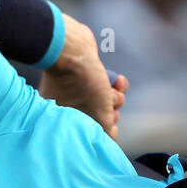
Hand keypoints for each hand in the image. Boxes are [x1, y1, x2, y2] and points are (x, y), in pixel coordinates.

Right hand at [38, 14, 127, 138]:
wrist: (73, 51)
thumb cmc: (82, 87)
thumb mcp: (98, 119)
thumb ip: (106, 134)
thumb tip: (111, 136)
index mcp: (68, 121)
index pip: (92, 134)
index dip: (104, 129)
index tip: (106, 124)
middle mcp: (72, 108)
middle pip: (103, 119)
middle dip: (111, 112)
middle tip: (106, 105)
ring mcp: (81, 91)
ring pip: (110, 103)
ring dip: (116, 98)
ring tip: (110, 89)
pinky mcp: (91, 76)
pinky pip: (112, 86)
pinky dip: (119, 85)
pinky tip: (119, 81)